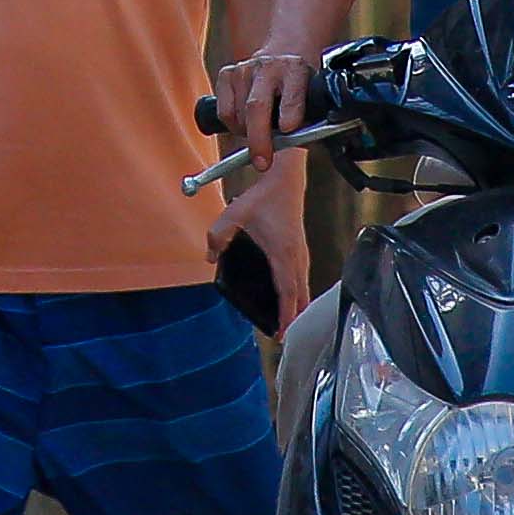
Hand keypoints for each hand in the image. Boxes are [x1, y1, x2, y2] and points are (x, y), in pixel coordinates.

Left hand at [205, 161, 309, 322]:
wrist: (286, 178)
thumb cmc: (264, 197)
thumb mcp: (234, 214)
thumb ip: (218, 235)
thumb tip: (210, 256)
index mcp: (282, 253)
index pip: (287, 292)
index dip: (285, 315)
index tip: (281, 332)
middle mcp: (296, 257)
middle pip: (300, 296)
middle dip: (293, 318)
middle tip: (282, 336)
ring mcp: (302, 253)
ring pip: (304, 287)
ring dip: (297, 306)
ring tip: (286, 322)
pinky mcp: (301, 248)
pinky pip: (303, 278)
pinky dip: (298, 292)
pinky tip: (290, 297)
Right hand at [215, 46, 324, 166]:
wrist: (281, 63)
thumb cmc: (297, 92)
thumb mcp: (311, 103)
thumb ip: (307, 125)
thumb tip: (296, 144)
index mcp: (296, 70)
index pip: (293, 92)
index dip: (290, 111)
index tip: (288, 128)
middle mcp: (269, 66)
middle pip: (257, 106)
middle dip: (259, 138)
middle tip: (262, 163)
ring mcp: (245, 69)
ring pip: (238, 114)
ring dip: (247, 134)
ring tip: (260, 133)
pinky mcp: (227, 74)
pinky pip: (224, 113)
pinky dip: (233, 127)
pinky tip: (246, 123)